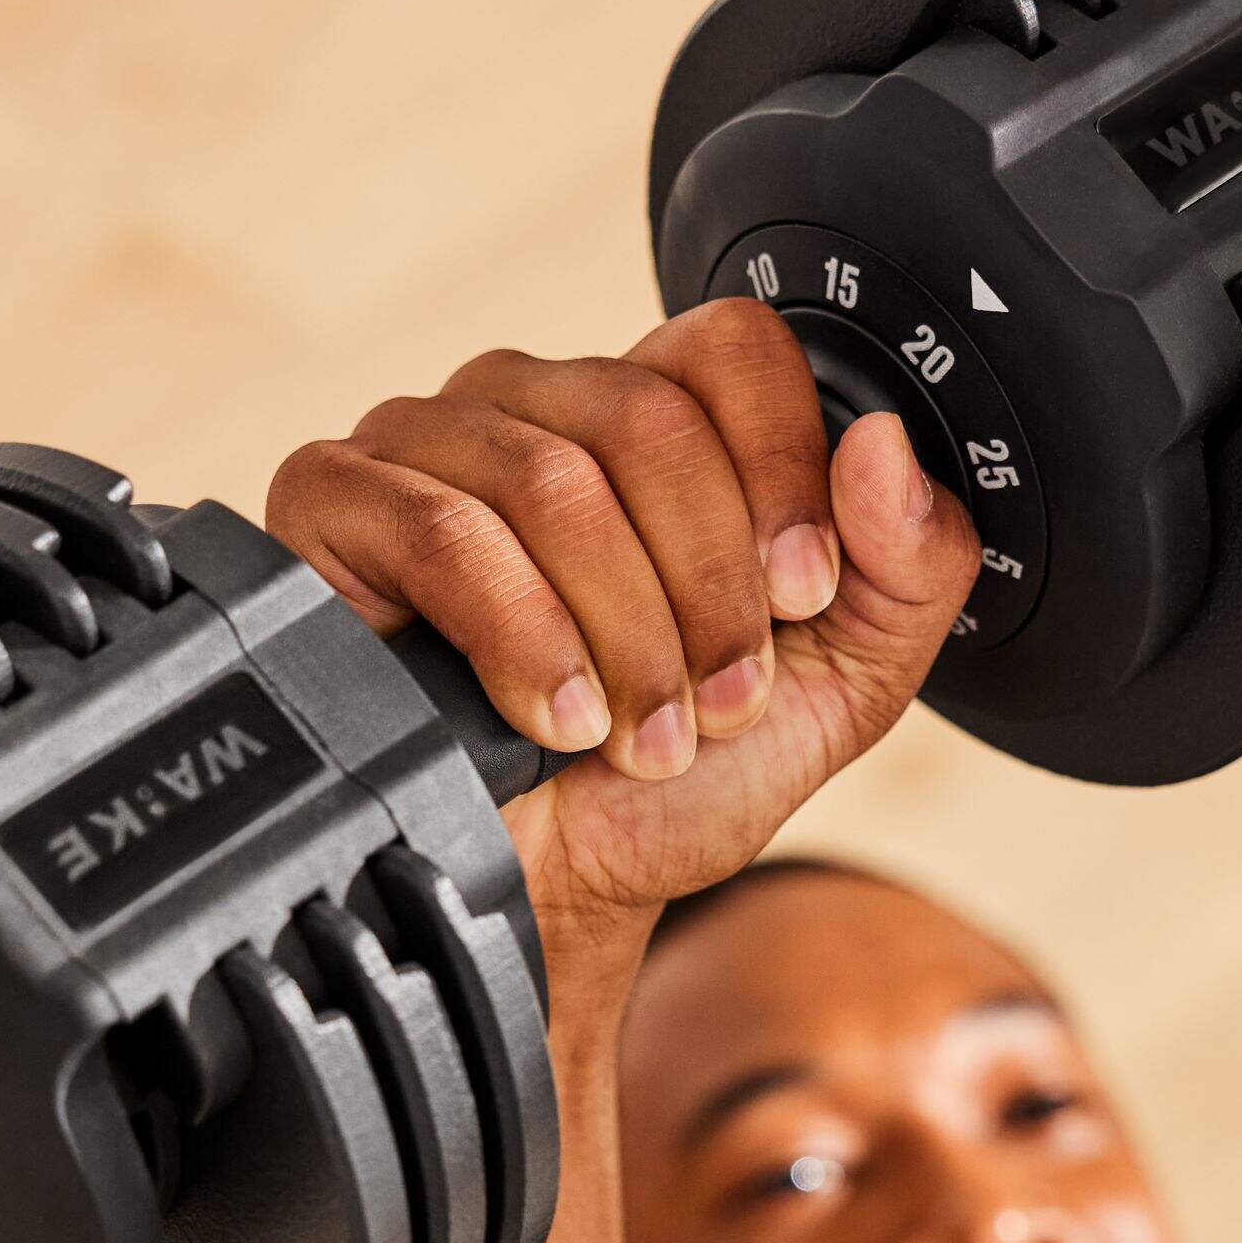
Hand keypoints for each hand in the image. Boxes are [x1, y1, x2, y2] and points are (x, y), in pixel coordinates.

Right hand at [264, 298, 980, 942]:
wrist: (557, 895)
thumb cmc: (672, 784)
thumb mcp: (836, 688)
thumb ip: (907, 569)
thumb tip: (885, 447)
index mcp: (651, 421)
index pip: (729, 347)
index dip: (779, 472)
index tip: (797, 598)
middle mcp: (535, 407)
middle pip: (644, 418)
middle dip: (703, 591)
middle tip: (711, 704)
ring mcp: (423, 445)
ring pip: (547, 480)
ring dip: (621, 637)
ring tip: (634, 736)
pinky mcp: (334, 505)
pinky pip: (441, 531)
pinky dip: (520, 640)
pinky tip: (550, 719)